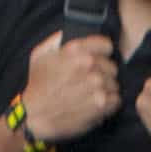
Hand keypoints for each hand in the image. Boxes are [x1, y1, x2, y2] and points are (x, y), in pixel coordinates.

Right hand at [20, 28, 121, 143]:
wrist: (35, 116)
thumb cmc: (37, 86)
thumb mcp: (39, 56)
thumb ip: (54, 42)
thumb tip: (64, 35)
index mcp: (76, 50)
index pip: (107, 46)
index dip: (102, 54)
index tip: (98, 61)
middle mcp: (89, 65)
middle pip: (112, 67)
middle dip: (104, 74)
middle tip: (91, 82)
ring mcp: (97, 85)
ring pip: (114, 84)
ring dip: (106, 90)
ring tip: (91, 95)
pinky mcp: (101, 104)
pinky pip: (116, 100)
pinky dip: (109, 104)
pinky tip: (96, 105)